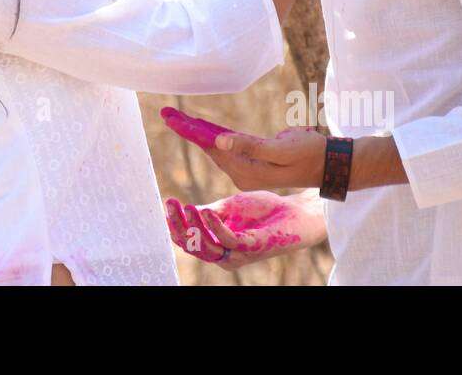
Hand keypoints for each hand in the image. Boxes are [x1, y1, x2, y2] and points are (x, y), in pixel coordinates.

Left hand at [161, 106, 324, 191]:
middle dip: (188, 130)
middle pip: (210, 148)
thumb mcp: (281, 149)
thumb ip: (250, 146)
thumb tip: (219, 140)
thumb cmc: (311, 153)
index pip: (211, 147)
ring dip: (198, 133)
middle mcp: (243, 175)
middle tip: (166, 113)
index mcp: (246, 172)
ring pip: (217, 148)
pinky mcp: (255, 166)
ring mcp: (248, 172)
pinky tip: (204, 129)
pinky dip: (214, 137)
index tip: (169, 117)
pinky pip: (228, 149)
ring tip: (178, 119)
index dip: (189, 130)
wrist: (332, 165)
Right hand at [164, 190, 325, 269]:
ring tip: (186, 206)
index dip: (175, 225)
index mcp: (218, 247)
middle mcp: (226, 256)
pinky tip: (207, 210)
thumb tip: (183, 210)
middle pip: (194, 246)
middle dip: (179, 226)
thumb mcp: (229, 207)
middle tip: (171, 203)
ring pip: (208, 247)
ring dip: (194, 226)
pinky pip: (229, 241)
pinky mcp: (253, 247)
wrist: (295, 212)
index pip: (189, 241)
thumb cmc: (263, 211)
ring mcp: (239, 254)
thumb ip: (208, 212)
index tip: (166, 203)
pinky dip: (215, 226)